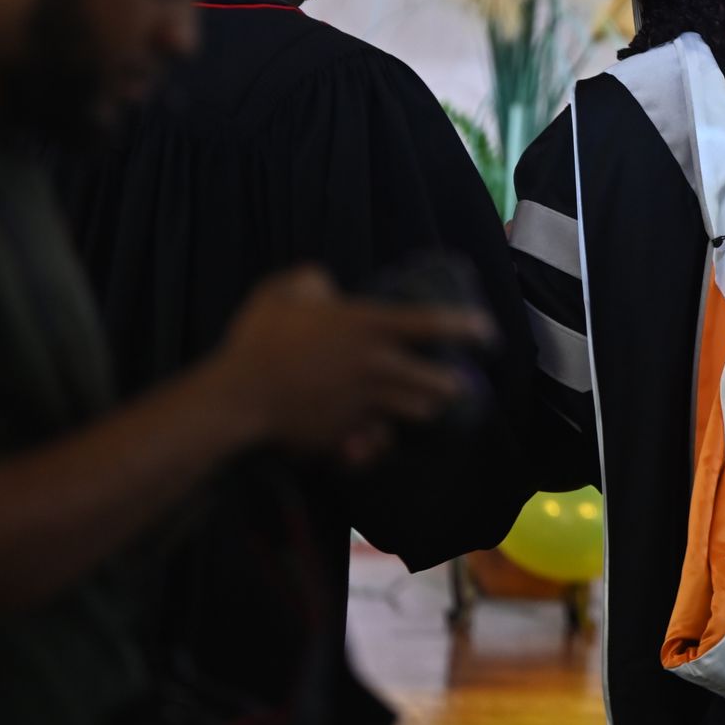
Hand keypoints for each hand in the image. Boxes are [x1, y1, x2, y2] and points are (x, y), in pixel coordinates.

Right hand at [204, 265, 491, 453]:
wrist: (237, 400)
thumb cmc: (261, 340)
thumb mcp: (283, 290)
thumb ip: (312, 281)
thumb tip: (327, 288)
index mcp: (371, 327)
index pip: (435, 324)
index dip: (469, 327)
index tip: (487, 333)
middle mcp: (380, 368)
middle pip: (441, 383)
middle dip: (454, 383)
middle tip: (456, 381)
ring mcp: (369, 406)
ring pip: (419, 413)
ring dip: (426, 409)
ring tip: (428, 405)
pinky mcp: (351, 436)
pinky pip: (381, 444)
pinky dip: (385, 441)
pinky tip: (379, 436)